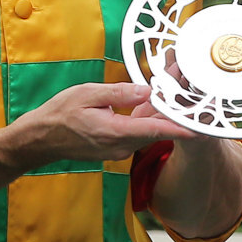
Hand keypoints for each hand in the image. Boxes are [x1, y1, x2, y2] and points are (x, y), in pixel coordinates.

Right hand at [12, 82, 189, 167]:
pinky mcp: (115, 149)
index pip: (155, 130)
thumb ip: (120, 93)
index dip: (179, 128)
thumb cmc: (60, 114)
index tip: (200, 128)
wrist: (41, 139)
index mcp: (115, 132)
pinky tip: (151, 104)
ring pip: (147, 132)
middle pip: (156, 131)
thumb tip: (147, 90)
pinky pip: (136, 134)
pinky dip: (146, 121)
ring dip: (160, 117)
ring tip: (174, 95)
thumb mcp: (88, 94)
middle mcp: (120, 146)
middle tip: (192, 97)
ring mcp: (118, 150)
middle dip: (174, 115)